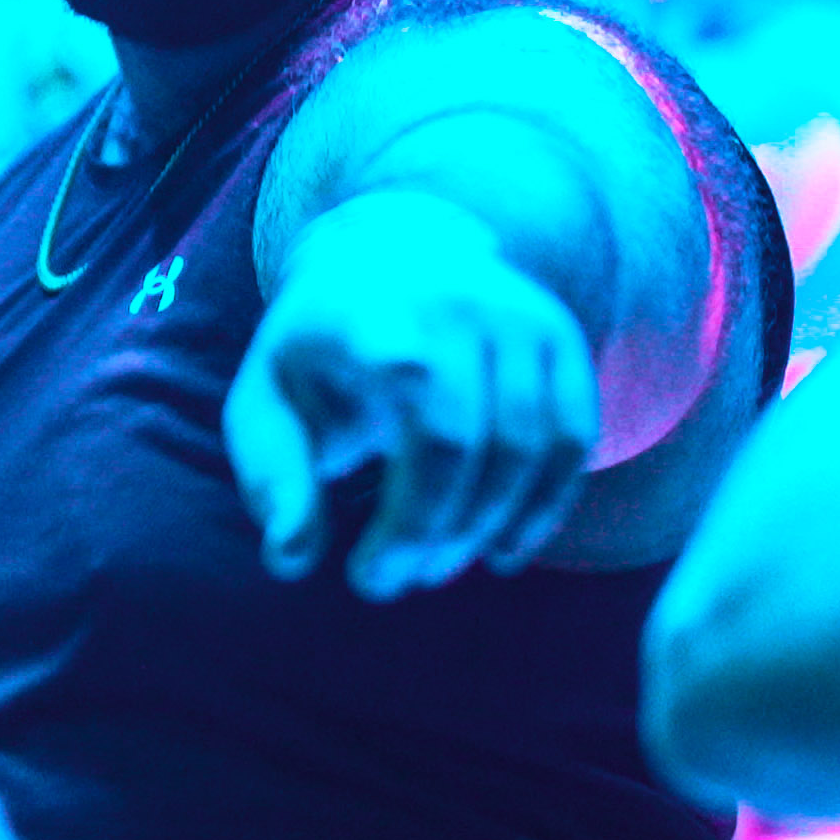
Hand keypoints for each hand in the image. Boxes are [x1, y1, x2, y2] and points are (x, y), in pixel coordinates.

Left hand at [226, 190, 598, 598]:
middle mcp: (452, 301)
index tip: (389, 440)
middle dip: (421, 528)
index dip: (400, 394)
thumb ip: (274, 477)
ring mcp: (518, 316)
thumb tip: (290, 559)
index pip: (395, 354)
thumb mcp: (268, 401)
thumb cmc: (320, 355)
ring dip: (478, 528)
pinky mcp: (561, 340)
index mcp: (366, 308)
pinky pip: (571, 440)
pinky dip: (542, 508)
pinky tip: (501, 553)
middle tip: (382, 582)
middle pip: (455, 439)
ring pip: (522, 447)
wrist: (392, 257)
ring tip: (430, 570)